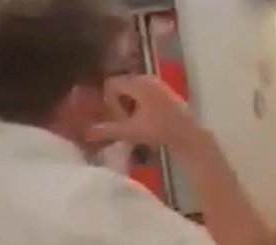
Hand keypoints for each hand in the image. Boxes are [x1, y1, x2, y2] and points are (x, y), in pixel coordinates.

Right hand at [86, 75, 200, 149]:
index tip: (119, 118)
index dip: (110, 102)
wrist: (189, 135)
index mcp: (138, 83)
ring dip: (130, 105)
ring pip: (133, 90)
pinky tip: (146, 119)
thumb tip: (86, 133)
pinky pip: (145, 93)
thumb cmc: (160, 130)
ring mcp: (158, 84)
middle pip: (122, 86)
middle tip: (126, 121)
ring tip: (136, 122)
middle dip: (119, 104)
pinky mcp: (165, 91)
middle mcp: (148, 78)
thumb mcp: (131, 131)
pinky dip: (140, 104)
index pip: (112, 84)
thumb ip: (107, 130)